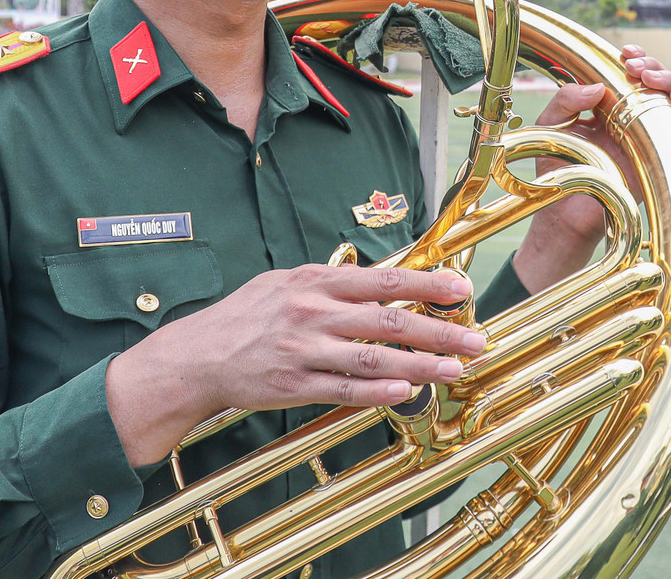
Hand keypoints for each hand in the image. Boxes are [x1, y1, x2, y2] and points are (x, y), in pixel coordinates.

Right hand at [106, 264, 484, 465]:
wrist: (194, 356)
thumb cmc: (244, 317)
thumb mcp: (285, 283)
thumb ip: (331, 281)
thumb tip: (380, 277)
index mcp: (315, 281)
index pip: (383, 279)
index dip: (427, 284)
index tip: (462, 289)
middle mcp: (312, 313)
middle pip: (388, 320)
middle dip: (438, 329)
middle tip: (476, 338)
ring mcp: (303, 351)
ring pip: (374, 358)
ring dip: (421, 365)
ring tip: (456, 369)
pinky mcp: (292, 386)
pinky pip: (344, 390)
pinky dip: (378, 393)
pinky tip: (408, 393)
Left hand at [514, 50, 670, 293]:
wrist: (566, 211)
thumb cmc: (557, 169)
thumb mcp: (551, 125)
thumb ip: (566, 100)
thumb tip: (598, 87)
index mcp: (608, 107)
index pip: (630, 75)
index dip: (634, 58)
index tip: (625, 52)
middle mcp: (632, 118)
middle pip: (655, 83)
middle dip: (650, 65)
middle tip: (633, 64)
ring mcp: (647, 136)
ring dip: (666, 81)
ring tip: (647, 76)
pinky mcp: (660, 156)